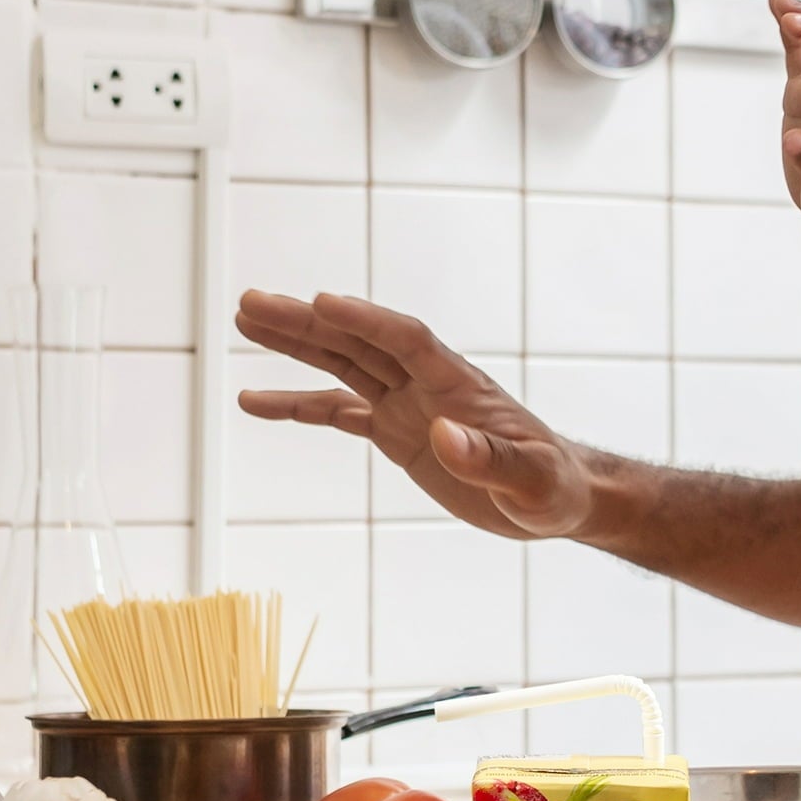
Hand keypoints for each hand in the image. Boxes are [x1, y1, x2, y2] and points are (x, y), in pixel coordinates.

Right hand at [234, 292, 595, 539]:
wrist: (556, 499)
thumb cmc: (551, 488)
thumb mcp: (530, 482)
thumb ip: (490, 460)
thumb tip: (445, 436)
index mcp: (461, 387)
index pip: (409, 341)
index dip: (368, 321)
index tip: (322, 301)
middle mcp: (429, 386)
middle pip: (361, 342)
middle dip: (308, 323)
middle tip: (251, 302)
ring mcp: (410, 406)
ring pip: (344, 365)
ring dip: (297, 345)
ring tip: (245, 321)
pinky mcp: (398, 434)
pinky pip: (339, 412)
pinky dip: (299, 405)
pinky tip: (254, 401)